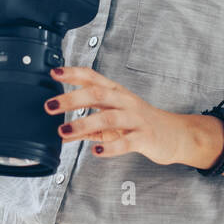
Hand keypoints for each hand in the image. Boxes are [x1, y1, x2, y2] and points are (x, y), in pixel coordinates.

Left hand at [44, 65, 192, 165]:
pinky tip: (96, 151)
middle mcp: (125, 102)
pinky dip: (111, 147)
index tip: (54, 72)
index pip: (93, 78)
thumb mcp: (112, 120)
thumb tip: (61, 134)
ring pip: (108, 117)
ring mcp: (135, 119)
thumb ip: (87, 127)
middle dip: (71, 99)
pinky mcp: (144, 137)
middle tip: (50, 106)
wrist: (174, 134)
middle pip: (97, 94)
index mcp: (116, 93)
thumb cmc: (139, 123)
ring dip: (84, 124)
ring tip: (64, 131)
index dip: (73, 73)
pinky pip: (126, 141)